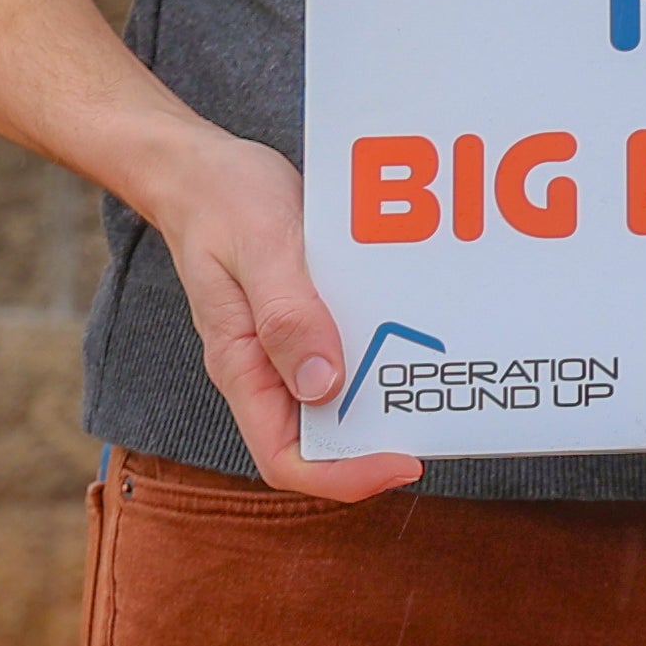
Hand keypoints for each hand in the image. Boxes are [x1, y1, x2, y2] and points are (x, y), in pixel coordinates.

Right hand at [156, 129, 424, 500]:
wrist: (203, 169)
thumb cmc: (225, 202)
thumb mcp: (261, 249)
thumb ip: (286, 316)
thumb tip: (322, 386)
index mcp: (242, 368)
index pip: (285, 458)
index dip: (344, 476)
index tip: (404, 461)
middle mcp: (266, 369)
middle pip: (322, 440)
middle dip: (379, 442)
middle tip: (442, 415)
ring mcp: (286, 346)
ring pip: (341, 399)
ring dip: (387, 396)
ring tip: (442, 377)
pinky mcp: (308, 319)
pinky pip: (348, 352)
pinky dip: (383, 351)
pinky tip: (420, 332)